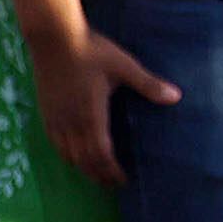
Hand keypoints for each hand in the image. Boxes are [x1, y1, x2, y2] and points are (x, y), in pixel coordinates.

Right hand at [23, 24, 179, 188]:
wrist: (53, 37)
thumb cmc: (92, 51)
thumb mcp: (124, 66)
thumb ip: (148, 84)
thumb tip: (176, 97)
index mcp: (91, 115)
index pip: (101, 155)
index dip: (112, 171)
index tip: (124, 181)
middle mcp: (71, 122)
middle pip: (84, 161)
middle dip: (99, 175)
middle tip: (113, 184)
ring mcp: (56, 118)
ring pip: (68, 154)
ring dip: (83, 167)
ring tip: (96, 174)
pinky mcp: (46, 111)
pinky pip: (55, 142)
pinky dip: (67, 154)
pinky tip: (74, 154)